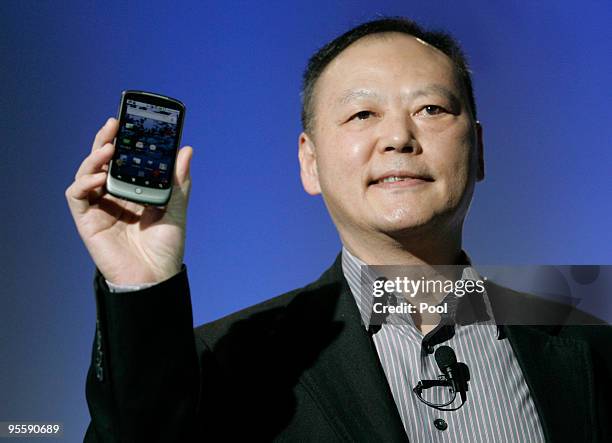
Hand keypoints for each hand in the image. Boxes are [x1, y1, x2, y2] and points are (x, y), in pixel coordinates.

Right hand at [65, 117, 193, 284]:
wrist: (157, 278)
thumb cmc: (166, 247)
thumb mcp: (176, 208)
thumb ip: (178, 180)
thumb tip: (186, 149)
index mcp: (133, 193)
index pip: (123, 161)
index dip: (122, 142)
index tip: (128, 122)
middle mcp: (113, 198)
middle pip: (102, 163)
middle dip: (105, 141)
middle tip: (114, 124)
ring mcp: (99, 209)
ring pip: (86, 175)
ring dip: (94, 158)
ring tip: (109, 148)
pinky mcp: (87, 222)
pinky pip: (77, 196)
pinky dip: (85, 183)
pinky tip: (100, 177)